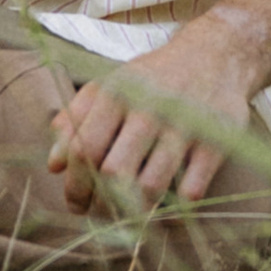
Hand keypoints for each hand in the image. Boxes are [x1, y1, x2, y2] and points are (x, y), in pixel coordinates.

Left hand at [46, 18, 259, 213]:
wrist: (217, 53)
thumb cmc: (154, 78)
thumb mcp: (112, 84)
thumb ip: (77, 119)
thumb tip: (53, 165)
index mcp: (117, 93)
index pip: (84, 149)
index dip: (75, 186)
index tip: (76, 205)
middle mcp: (149, 107)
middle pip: (114, 173)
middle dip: (102, 205)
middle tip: (102, 217)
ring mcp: (185, 125)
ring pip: (151, 186)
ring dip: (136, 212)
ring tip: (130, 217)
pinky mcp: (216, 142)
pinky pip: (191, 191)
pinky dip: (178, 208)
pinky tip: (169, 208)